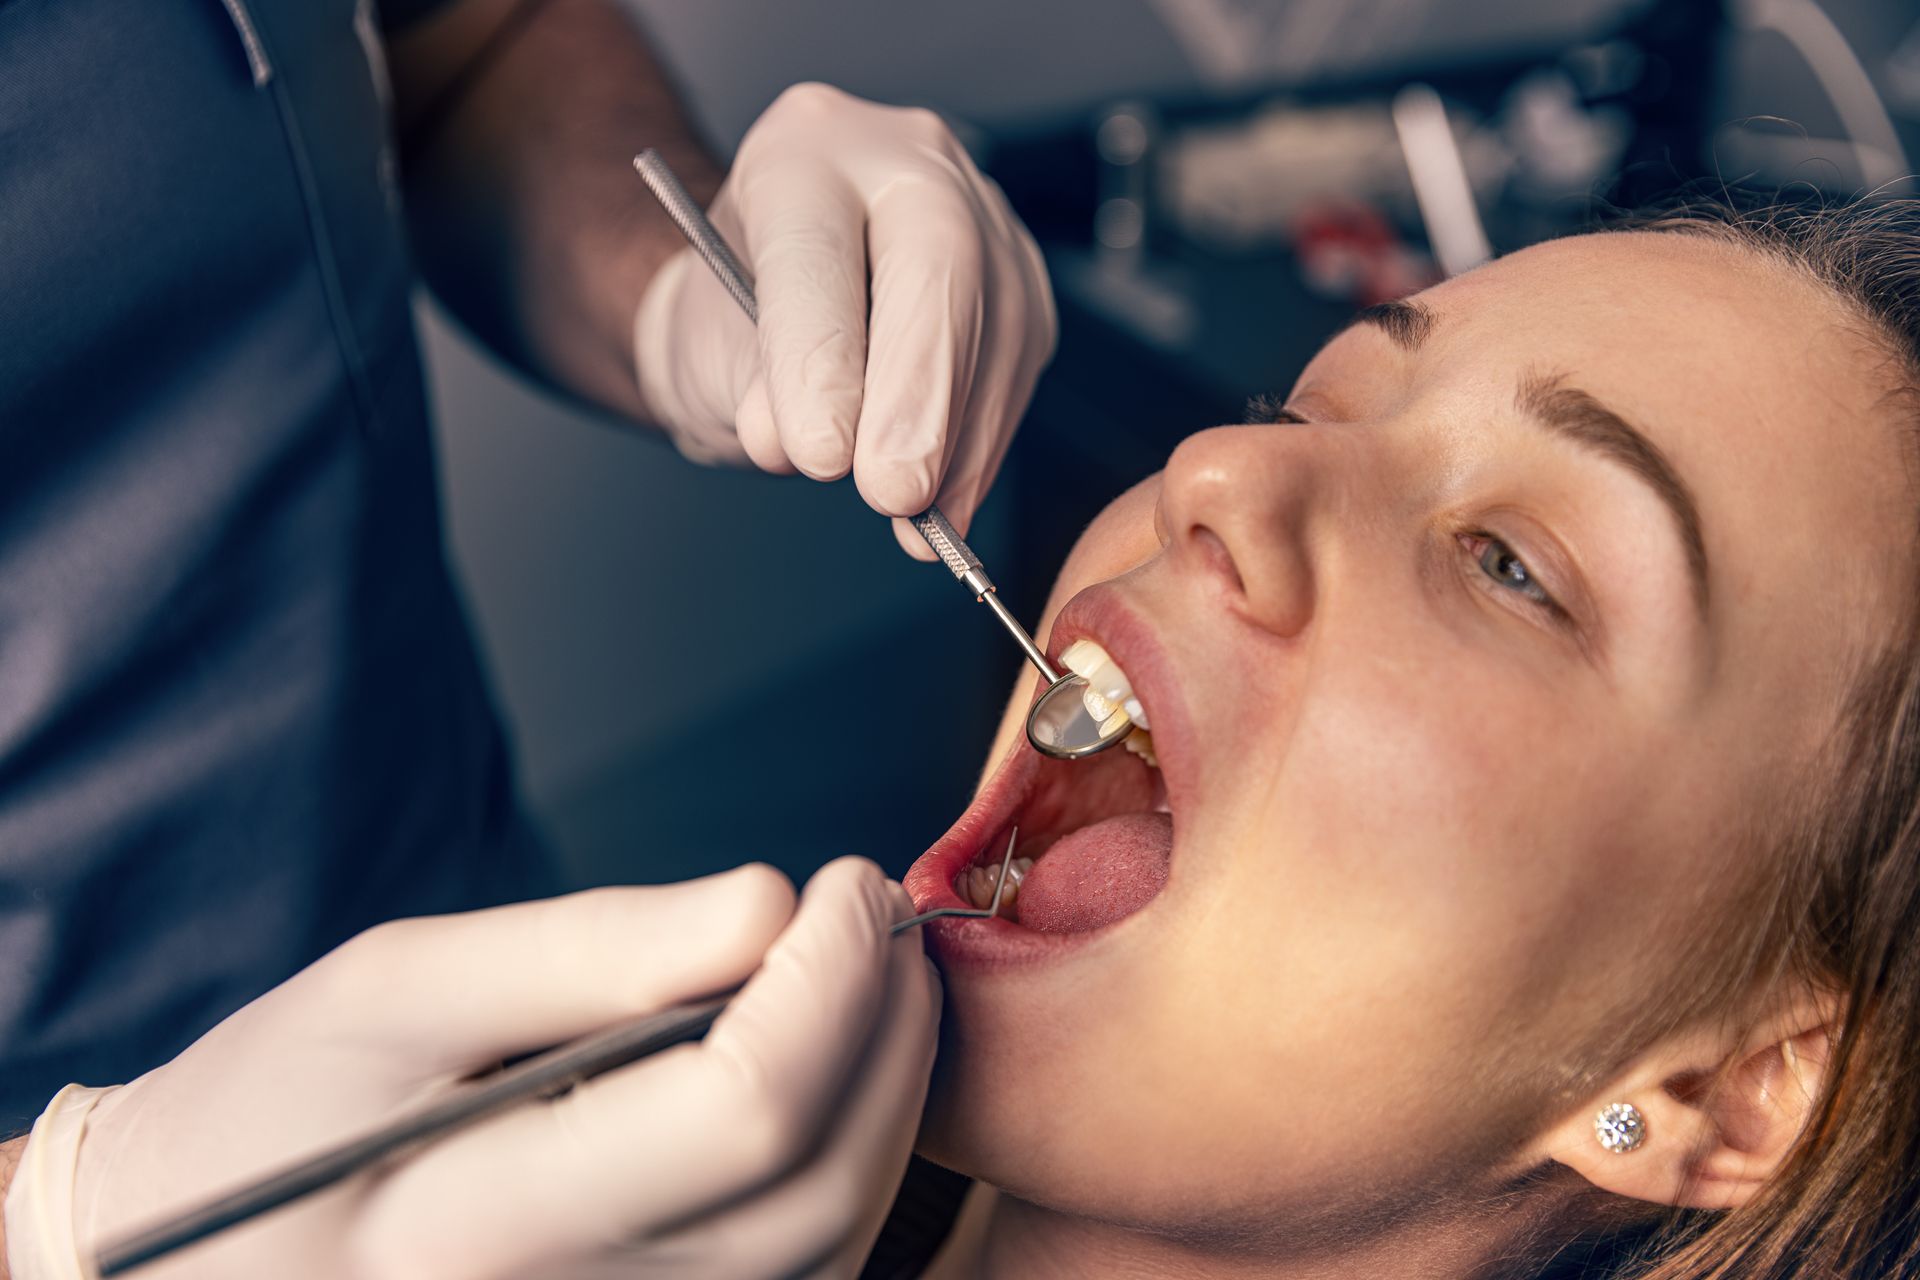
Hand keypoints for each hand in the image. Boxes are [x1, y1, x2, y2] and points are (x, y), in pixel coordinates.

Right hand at [3, 859, 938, 1279]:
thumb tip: (768, 905)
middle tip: (873, 911)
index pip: (741, 1113)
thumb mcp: (395, 989)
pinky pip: (804, 1275)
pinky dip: (851, 1159)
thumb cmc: (276, 1105)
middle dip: (884, 1028)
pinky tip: (833, 1067)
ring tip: (867, 974)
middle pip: (818, 1186)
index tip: (837, 882)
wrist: (193, 1256)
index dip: (828, 981)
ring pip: (834, 1241)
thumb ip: (586, 949)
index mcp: (479, 1227)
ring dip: (891, 1093)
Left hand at [633, 82, 1057, 557]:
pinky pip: (1019, 362)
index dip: (822, 354)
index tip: (818, 450)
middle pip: (939, 260)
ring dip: (960, 435)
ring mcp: (979, 210)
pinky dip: (982, 445)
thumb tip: (814, 443)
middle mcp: (903, 158)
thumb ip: (755, 388)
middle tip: (894, 489)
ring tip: (916, 515)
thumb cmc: (731, 321)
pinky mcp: (1021, 280)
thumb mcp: (709, 354)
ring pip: (999, 318)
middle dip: (919, 391)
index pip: (818, 248)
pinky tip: (949, 499)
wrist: (761, 314)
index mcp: (802, 150)